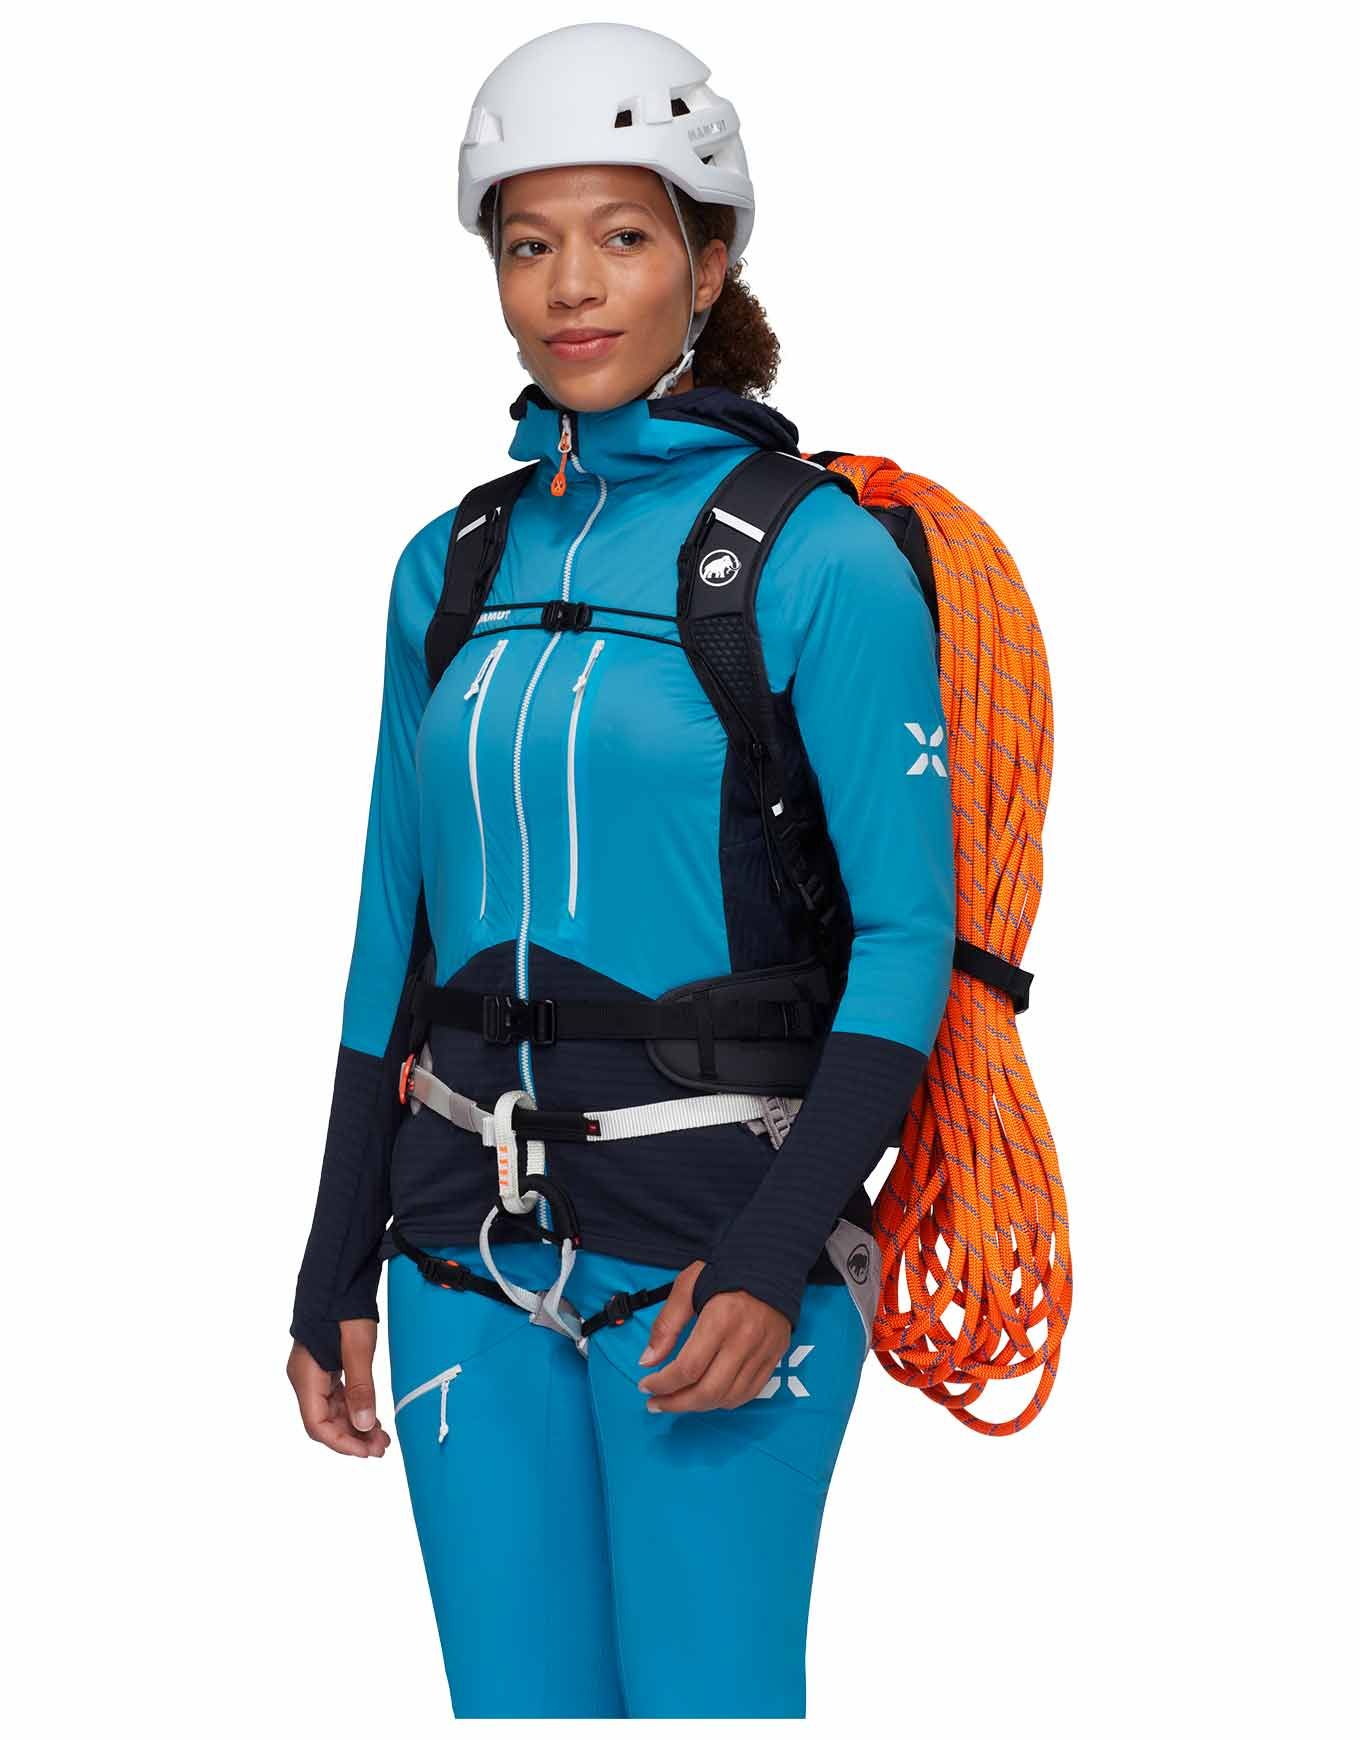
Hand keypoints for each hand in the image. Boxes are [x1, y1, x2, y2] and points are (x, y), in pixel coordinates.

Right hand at [287, 1318, 391, 1456]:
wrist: (337, 1276)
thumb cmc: (344, 1307)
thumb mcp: (358, 1347)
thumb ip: (360, 1388)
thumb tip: (365, 1426)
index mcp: (305, 1377)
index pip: (318, 1425)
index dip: (342, 1443)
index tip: (367, 1452)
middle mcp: (304, 1378)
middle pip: (325, 1421)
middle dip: (353, 1437)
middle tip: (382, 1447)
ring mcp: (314, 1372)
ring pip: (332, 1411)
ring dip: (356, 1425)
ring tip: (382, 1438)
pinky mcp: (325, 1366)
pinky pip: (336, 1396)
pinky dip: (354, 1408)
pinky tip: (372, 1417)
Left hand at [635, 1261, 791, 1412]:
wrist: (770, 1263)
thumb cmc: (724, 1271)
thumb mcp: (686, 1286)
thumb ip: (666, 1324)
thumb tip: (648, 1361)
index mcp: (720, 1320)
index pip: (688, 1368)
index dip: (662, 1384)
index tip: (645, 1385)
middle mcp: (744, 1341)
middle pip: (708, 1392)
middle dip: (676, 1403)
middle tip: (655, 1403)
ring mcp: (762, 1353)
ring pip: (728, 1398)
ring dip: (698, 1407)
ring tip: (677, 1400)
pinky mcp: (773, 1359)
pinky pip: (748, 1394)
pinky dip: (724, 1402)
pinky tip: (706, 1396)